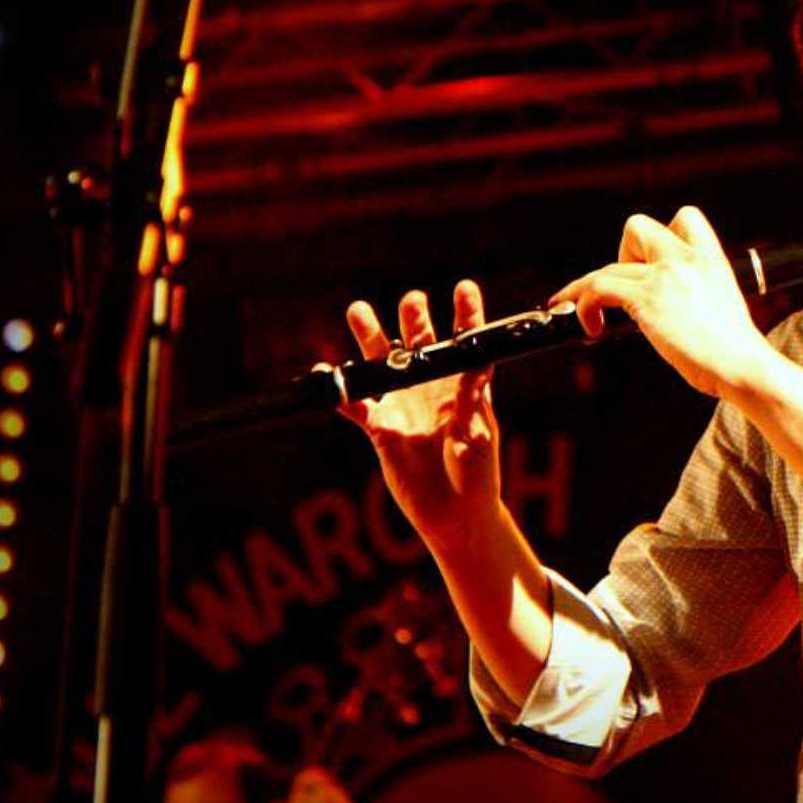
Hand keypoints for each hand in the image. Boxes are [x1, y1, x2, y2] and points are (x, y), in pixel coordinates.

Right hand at [340, 281, 501, 542]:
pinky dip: (339, 391)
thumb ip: (470, 399)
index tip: (464, 287)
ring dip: (370, 338)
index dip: (465, 313)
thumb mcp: (477, 434)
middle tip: (411, 299)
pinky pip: (354, 404)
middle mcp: (432, 388)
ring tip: (358, 310)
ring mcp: (405, 405)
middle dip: (413, 317)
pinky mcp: (380, 429)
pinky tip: (324, 372)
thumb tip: (474, 363)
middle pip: (418, 342)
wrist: (454, 514)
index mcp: (463, 385)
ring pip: (382, 363)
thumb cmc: (477, 474)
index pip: (466, 341)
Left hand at [551, 206, 773, 398]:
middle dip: (622, 255)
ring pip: (607, 266)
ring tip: (584, 312)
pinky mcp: (646, 298)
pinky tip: (591, 328)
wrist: (743, 364)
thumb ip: (696, 294)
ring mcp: (665, 275)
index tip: (651, 264)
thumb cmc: (736, 351)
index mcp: (710, 258)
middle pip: (637, 227)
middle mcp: (686, 258)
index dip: (659, 237)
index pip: (684, 218)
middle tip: (625, 288)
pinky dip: (582, 305)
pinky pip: (597, 288)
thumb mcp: (722, 307)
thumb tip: (669, 311)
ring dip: (587, 289)